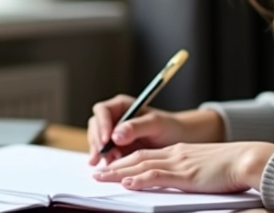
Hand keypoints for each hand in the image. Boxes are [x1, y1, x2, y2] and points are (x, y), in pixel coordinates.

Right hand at [87, 95, 223, 165]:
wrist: (178, 140)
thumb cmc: (170, 127)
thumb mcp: (155, 124)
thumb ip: (136, 127)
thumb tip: (115, 135)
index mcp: (122, 106)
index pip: (102, 111)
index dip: (101, 125)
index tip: (105, 140)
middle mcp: (115, 118)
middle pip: (95, 127)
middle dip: (97, 141)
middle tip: (102, 156)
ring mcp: (114, 134)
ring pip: (97, 141)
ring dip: (100, 153)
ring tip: (110, 163)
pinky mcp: (116, 148)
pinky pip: (105, 154)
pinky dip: (106, 160)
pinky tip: (110, 167)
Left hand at [91, 142, 273, 193]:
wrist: (249, 159)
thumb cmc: (233, 166)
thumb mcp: (206, 166)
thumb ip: (191, 171)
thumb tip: (183, 181)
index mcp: (181, 151)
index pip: (147, 154)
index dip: (127, 160)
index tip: (112, 166)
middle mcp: (176, 154)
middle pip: (138, 158)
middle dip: (115, 164)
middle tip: (97, 172)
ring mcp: (180, 163)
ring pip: (142, 165)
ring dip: (118, 171)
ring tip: (101, 177)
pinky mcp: (186, 175)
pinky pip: (157, 176)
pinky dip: (139, 179)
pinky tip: (126, 182)